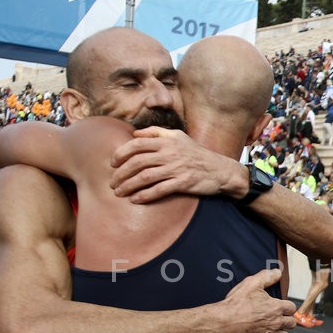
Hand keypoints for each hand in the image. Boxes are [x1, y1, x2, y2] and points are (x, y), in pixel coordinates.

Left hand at [110, 127, 247, 202]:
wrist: (220, 170)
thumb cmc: (197, 153)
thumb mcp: (179, 136)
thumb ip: (156, 132)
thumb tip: (134, 134)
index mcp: (167, 141)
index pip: (137, 144)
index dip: (121, 153)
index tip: (112, 163)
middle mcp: (170, 153)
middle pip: (137, 162)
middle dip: (121, 173)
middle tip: (112, 182)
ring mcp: (176, 169)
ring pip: (145, 177)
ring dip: (128, 186)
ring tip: (119, 192)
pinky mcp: (183, 183)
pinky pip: (159, 190)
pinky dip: (145, 195)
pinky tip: (135, 199)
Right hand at [219, 269, 296, 332]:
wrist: (224, 323)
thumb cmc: (236, 304)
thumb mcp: (251, 284)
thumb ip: (266, 277)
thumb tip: (278, 272)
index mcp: (277, 307)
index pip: (292, 307)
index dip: (286, 307)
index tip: (281, 307)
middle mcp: (277, 322)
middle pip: (292, 323)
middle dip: (286, 320)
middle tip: (278, 318)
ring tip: (274, 330)